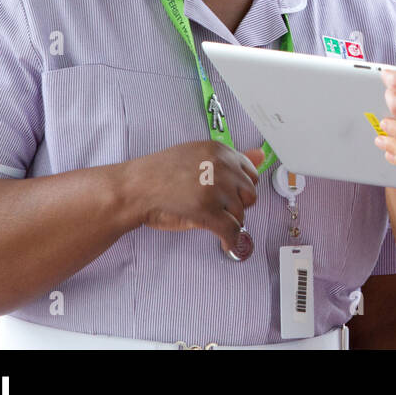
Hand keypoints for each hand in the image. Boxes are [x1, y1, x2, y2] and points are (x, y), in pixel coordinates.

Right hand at [124, 141, 263, 256]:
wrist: (134, 188)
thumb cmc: (161, 174)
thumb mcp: (198, 156)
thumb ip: (232, 158)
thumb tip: (261, 155)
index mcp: (220, 150)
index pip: (251, 173)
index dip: (239, 188)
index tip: (229, 195)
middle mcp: (221, 166)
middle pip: (250, 195)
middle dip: (236, 206)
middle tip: (216, 208)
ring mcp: (215, 188)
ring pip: (240, 214)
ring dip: (227, 222)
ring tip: (207, 219)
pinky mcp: (207, 210)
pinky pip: (231, 230)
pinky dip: (231, 241)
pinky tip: (226, 244)